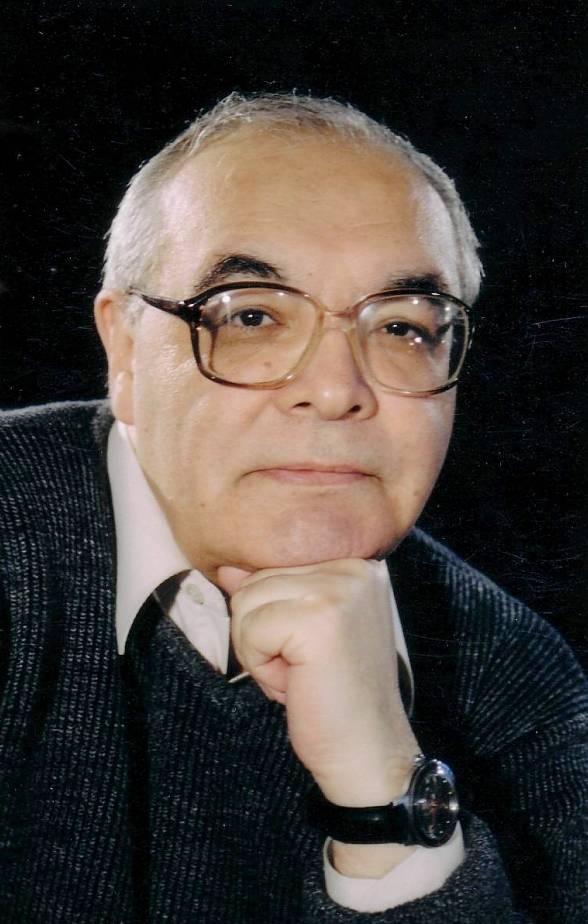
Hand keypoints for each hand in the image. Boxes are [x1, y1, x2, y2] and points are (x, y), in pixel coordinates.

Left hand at [218, 559, 418, 810]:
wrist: (368, 753)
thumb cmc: (335, 697)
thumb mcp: (301, 633)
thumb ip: (271, 594)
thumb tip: (226, 567)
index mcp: (356, 566)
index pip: (274, 568)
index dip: (273, 618)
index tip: (309, 652)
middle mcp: (353, 568)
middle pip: (256, 580)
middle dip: (262, 632)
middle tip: (303, 668)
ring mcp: (338, 589)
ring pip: (246, 601)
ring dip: (258, 649)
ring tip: (300, 674)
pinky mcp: (318, 616)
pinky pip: (250, 628)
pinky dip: (260, 666)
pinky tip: (295, 683)